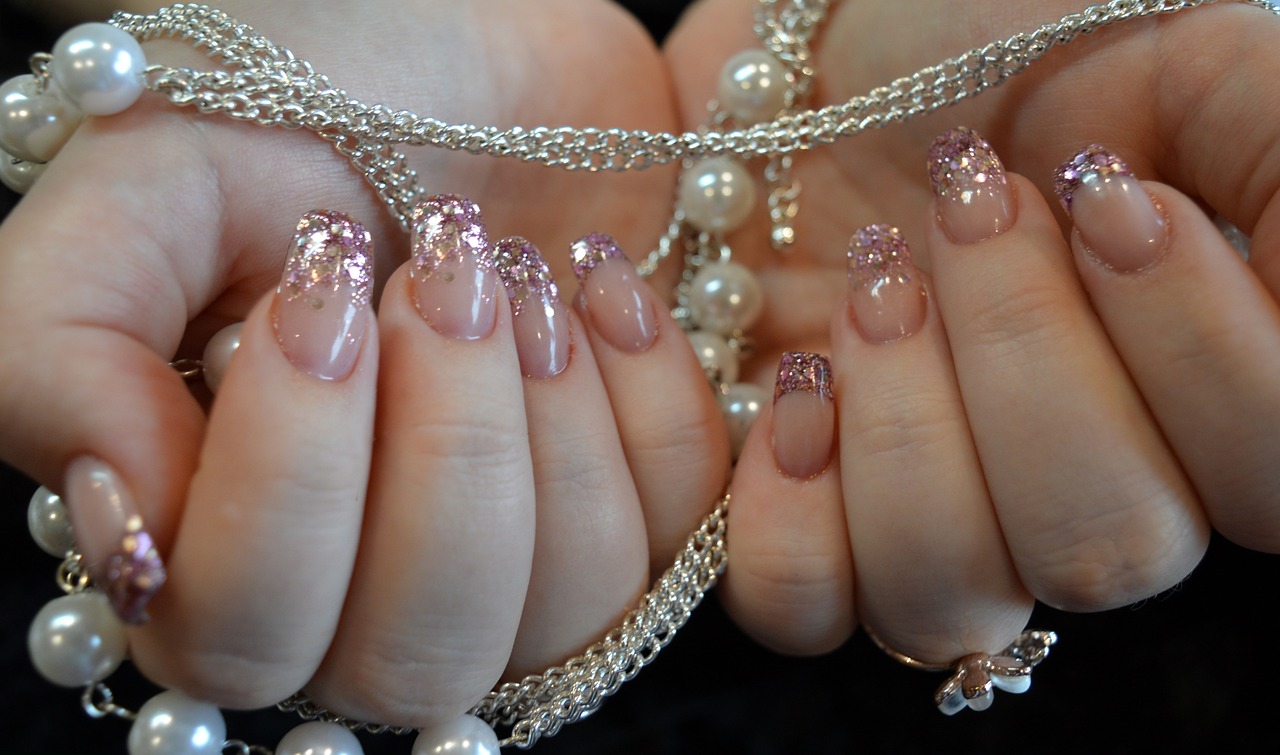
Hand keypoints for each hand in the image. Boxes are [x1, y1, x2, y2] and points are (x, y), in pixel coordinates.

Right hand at [2, 0, 729, 726]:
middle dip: (444, 454)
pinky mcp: (637, 499)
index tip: (311, 297)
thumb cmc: (301, 110)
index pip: (245, 639)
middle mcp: (370, 581)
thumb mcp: (143, 188)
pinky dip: (649, 390)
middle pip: (418, 655)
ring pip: (568, 605)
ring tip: (512, 271)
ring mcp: (519, 554)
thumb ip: (66, 357)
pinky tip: (597, 280)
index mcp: (221, 536)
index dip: (289, 486)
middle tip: (436, 275)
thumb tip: (127, 535)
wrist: (469, 45)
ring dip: (548, 421)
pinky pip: (686, 529)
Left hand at [664, 0, 1279, 661]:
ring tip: (873, 279)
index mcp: (1193, 392)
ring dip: (907, 422)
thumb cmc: (992, 45)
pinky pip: (801, 606)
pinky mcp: (800, 519)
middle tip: (965, 206)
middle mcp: (1073, 483)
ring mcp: (930, 516)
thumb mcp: (1181, 56)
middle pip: (1106, 550)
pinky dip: (790, 509)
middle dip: (1027, 359)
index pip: (1269, 482)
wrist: (808, 59)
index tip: (1113, 197)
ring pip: (950, 592)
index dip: (1202, 358)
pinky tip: (796, 385)